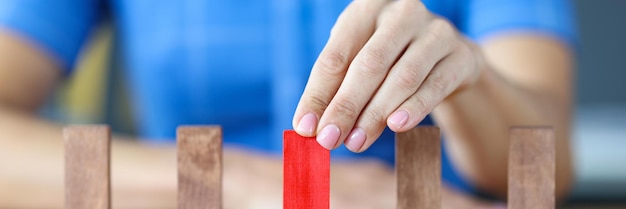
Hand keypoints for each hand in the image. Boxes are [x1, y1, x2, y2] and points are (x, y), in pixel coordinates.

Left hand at [292, 0, 481, 150]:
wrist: (446, 55)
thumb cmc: (389, 57)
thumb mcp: (358, 62)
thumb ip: (334, 89)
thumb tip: (309, 126)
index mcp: (367, 8)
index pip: (336, 56)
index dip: (318, 94)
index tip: (305, 128)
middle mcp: (402, 13)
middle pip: (368, 65)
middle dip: (345, 107)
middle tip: (329, 140)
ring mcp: (436, 31)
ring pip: (401, 78)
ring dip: (375, 114)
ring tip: (356, 142)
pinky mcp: (461, 56)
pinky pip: (434, 86)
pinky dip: (414, 108)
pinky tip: (396, 126)